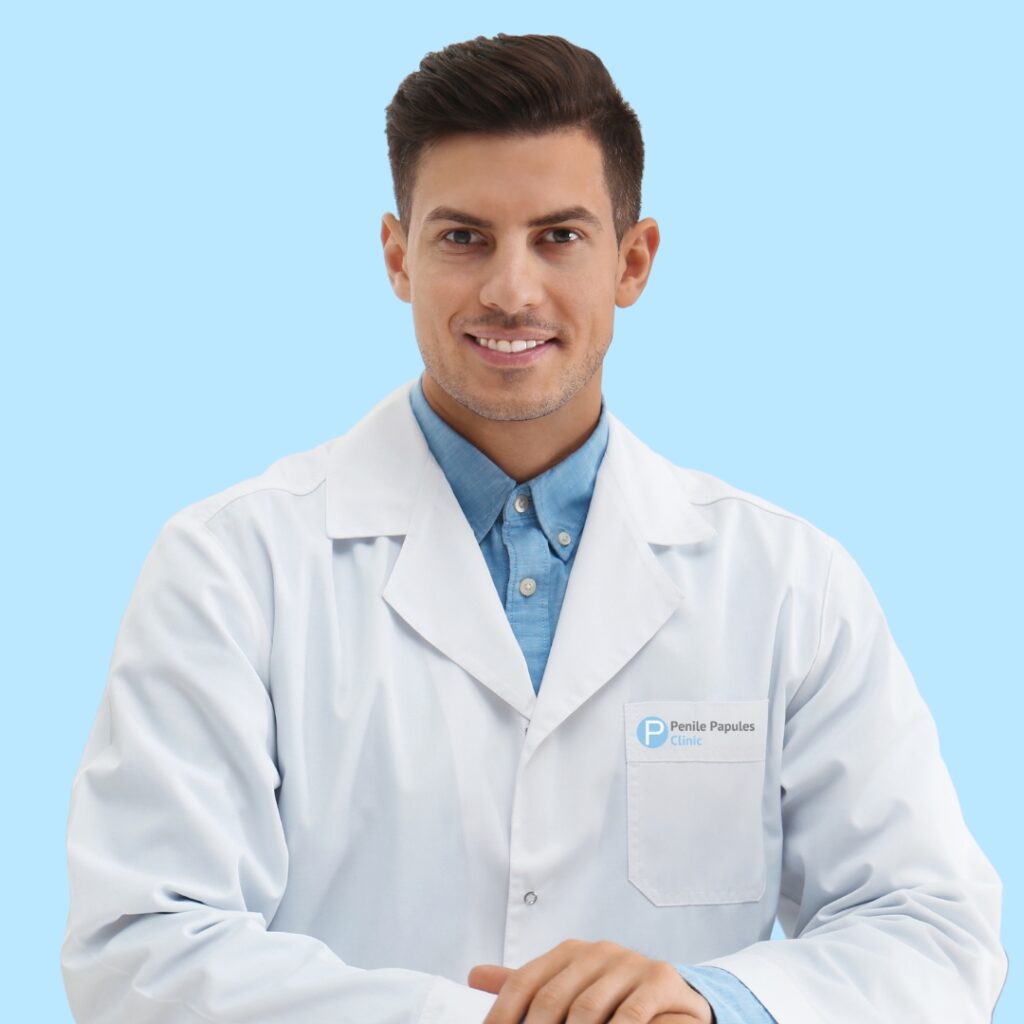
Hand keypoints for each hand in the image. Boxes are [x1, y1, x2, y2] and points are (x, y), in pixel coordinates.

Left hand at [468, 938, 712, 1023]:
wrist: (672, 998)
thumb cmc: (612, 998)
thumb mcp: (568, 988)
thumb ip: (526, 986)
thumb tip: (475, 975)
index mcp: (569, 952)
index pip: (523, 983)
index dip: (502, 1017)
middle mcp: (597, 952)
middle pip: (552, 999)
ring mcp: (630, 963)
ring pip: (588, 1010)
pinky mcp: (660, 980)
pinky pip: (630, 1015)